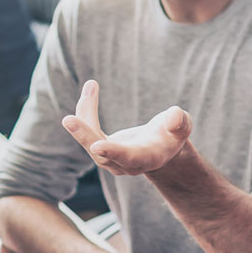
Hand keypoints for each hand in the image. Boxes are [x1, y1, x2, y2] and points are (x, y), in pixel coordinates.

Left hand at [61, 79, 192, 175]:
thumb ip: (180, 122)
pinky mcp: (101, 149)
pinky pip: (88, 131)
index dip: (114, 152)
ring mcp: (111, 159)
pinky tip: (91, 88)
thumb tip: (173, 117)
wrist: (161, 145)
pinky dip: (86, 111)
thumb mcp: (182, 125)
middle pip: (101, 154)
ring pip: (91, 141)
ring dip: (85, 115)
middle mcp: (126, 164)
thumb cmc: (174, 132)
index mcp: (148, 159)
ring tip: (90, 87)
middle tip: (69, 120)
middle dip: (85, 137)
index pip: (129, 158)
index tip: (97, 145)